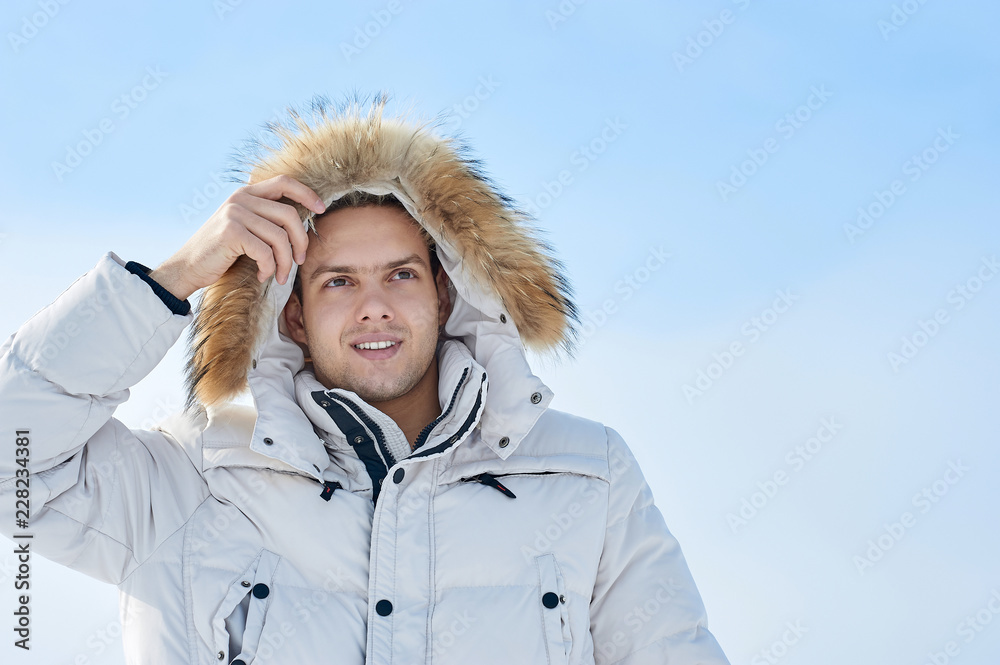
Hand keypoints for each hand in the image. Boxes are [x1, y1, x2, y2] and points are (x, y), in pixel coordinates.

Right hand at [149, 175, 325, 300]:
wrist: (187, 267)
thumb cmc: (221, 252)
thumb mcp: (244, 228)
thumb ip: (266, 220)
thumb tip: (301, 225)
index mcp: (247, 193)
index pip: (284, 182)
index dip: (307, 193)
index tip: (321, 210)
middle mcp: (240, 198)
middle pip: (289, 215)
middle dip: (301, 242)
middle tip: (299, 261)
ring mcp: (234, 213)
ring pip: (280, 237)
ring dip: (285, 262)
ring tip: (280, 276)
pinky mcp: (231, 232)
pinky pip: (265, 252)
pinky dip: (268, 268)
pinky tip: (262, 275)